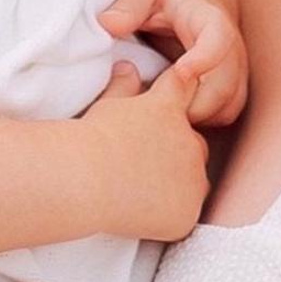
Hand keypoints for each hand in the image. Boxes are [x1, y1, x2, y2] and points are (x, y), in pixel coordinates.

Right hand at [77, 59, 210, 240]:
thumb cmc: (90, 139)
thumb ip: (124, 87)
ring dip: (179, 183)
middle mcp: (189, 140)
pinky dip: (170, 214)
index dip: (180, 93)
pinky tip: (141, 213)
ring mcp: (192, 178)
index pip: (185, 88)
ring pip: (195, 181)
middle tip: (145, 164)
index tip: (171, 106)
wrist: (85, 179)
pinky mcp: (187, 211)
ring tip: (142, 190)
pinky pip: (185, 213)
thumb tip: (127, 67)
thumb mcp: (108, 105)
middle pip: (196, 144)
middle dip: (179, 152)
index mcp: (168, 109)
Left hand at [102, 0, 249, 125]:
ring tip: (155, 112)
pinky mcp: (231, 84)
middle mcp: (231, 46)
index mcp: (208, 16)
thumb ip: (129, 3)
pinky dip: (200, 121)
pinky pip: (224, 114)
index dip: (204, 59)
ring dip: (194, 116)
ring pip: (227, 107)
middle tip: (149, 105)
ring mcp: (234, 68)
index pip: (218, 38)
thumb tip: (108, 25)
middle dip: (190, 104)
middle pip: (224, 86)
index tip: (179, 72)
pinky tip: (169, 113)